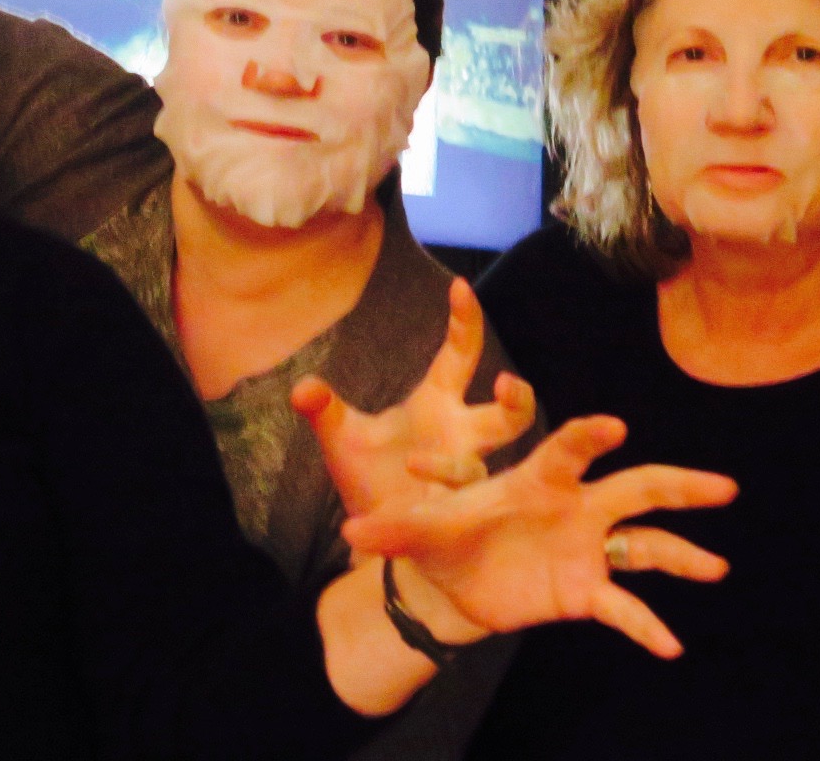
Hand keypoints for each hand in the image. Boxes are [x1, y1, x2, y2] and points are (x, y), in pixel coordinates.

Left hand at [292, 278, 534, 516]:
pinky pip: (455, 510)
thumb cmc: (367, 475)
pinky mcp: (457, 516)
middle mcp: (462, 435)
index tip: (461, 287)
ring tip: (415, 465)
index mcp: (438, 403)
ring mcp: (465, 477)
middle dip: (517, 399)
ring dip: (457, 467)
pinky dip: (429, 508)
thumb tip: (302, 388)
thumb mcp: (340, 438)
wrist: (372, 532)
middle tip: (507, 384)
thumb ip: (322, 411)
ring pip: (485, 467)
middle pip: (508, 414)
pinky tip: (405, 510)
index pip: (460, 354)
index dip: (465, 322)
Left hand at [343, 415, 735, 658]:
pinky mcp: (585, 591)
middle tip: (722, 486)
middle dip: (676, 485)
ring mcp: (586, 548)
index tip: (611, 425)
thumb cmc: (444, 533)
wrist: (452, 579)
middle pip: (634, 488)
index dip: (587, 437)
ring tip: (717, 567)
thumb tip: (350, 535)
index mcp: (537, 478)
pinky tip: (671, 647)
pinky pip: (623, 606)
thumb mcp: (417, 530)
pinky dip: (644, 626)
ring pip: (645, 545)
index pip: (567, 450)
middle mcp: (574, 506)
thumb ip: (392, 529)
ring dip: (682, 555)